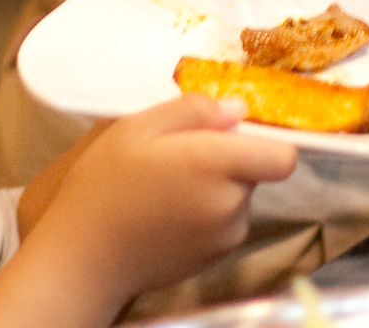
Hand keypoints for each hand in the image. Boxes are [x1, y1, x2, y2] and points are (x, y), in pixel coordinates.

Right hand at [21, 94, 297, 303]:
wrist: (84, 256)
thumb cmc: (104, 185)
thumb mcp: (137, 127)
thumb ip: (193, 110)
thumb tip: (238, 109)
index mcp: (216, 166)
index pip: (283, 156)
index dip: (265, 141)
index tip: (230, 134)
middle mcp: (231, 205)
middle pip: (255, 172)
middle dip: (227, 161)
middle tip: (176, 157)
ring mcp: (225, 237)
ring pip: (238, 198)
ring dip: (215, 189)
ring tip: (165, 189)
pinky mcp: (213, 258)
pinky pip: (224, 225)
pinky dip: (205, 215)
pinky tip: (165, 213)